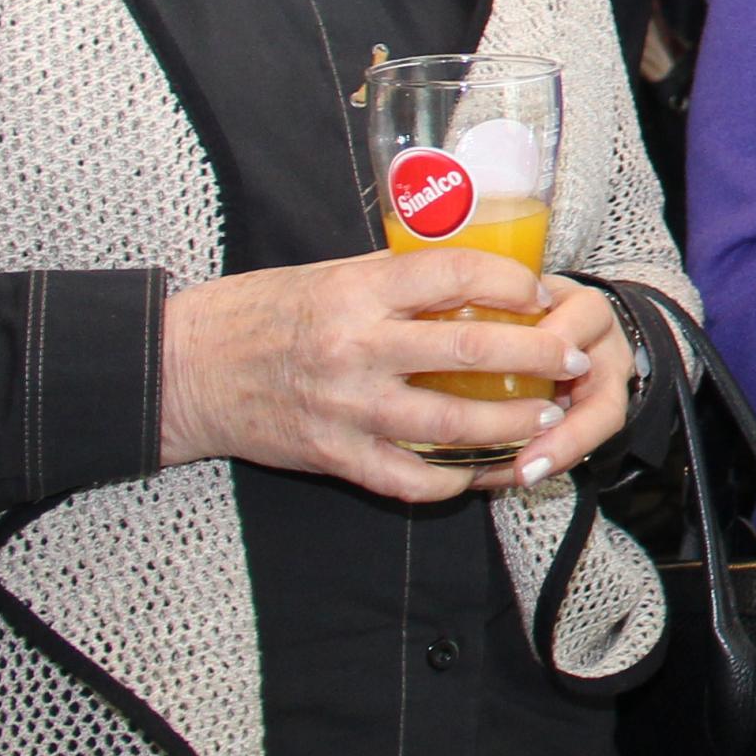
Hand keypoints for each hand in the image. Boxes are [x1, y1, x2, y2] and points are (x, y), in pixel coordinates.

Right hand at [161, 249, 607, 504]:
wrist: (184, 369)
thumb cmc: (259, 313)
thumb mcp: (328, 276)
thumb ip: (395, 281)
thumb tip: (472, 277)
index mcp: (356, 292)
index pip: (454, 275)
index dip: (509, 284)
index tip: (538, 293)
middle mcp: (356, 349)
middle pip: (470, 355)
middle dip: (536, 358)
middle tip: (570, 359)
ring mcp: (346, 408)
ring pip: (452, 426)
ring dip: (510, 424)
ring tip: (543, 416)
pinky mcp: (333, 456)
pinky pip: (409, 479)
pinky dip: (453, 481)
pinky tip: (481, 471)